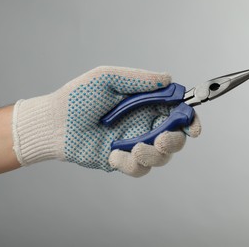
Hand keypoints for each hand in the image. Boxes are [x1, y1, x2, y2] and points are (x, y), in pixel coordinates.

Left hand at [12, 66, 200, 176]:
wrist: (55, 123)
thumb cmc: (78, 98)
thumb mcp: (107, 78)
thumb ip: (139, 80)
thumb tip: (168, 79)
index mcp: (144, 103)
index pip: (176, 111)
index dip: (189, 118)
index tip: (193, 126)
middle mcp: (142, 124)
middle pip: (174, 137)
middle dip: (174, 141)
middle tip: (162, 139)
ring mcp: (132, 143)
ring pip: (160, 157)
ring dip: (153, 154)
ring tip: (135, 148)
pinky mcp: (121, 160)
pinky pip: (138, 169)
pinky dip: (130, 163)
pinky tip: (113, 154)